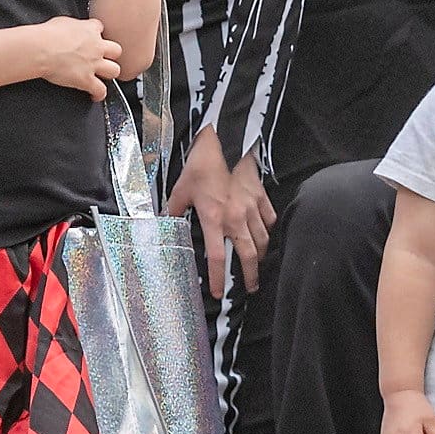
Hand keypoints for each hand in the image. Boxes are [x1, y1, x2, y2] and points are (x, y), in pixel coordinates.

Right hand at [24, 14, 125, 95]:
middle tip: (102, 58)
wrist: (41, 49)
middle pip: (116, 50)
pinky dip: (99, 94)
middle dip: (110, 55)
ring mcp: (94, 64)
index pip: (100, 28)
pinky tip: (94, 95)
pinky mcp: (86, 80)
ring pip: (114, 70)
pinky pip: (100, 90)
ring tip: (102, 76)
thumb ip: (73, 26)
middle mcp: (96, 46)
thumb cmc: (46, 35)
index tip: (91, 38)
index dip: (96, 34)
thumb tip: (70, 29)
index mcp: (89, 29)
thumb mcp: (62, 21)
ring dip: (109, 74)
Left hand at [170, 131, 275, 296]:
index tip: (218, 292)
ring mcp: (251, 207)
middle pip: (249, 255)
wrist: (225, 141)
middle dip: (251, 275)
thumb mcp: (182, 188)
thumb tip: (165, 220)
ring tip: (259, 265)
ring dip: (261, 256)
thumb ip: (174, 208)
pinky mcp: (261, 196)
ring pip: (262, 240)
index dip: (218, 278)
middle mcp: (235, 218)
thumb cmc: (203, 164)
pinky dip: (269, 230)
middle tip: (250, 287)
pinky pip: (269, 219)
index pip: (216, 256)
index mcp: (214, 218)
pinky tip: (266, 235)